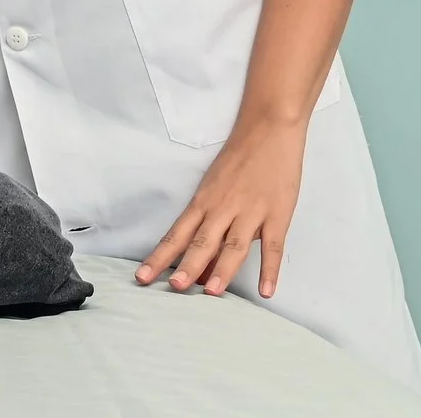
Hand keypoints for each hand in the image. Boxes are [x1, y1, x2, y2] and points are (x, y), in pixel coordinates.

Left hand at [136, 115, 307, 299]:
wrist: (268, 128)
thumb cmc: (238, 158)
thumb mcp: (214, 186)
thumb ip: (207, 221)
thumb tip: (197, 260)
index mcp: (203, 202)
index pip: (177, 234)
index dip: (160, 257)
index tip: (143, 277)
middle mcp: (223, 208)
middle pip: (202, 241)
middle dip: (188, 265)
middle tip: (174, 287)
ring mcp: (251, 211)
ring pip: (234, 245)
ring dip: (223, 269)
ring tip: (211, 292)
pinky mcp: (278, 213)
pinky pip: (274, 246)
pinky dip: (271, 269)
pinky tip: (267, 291)